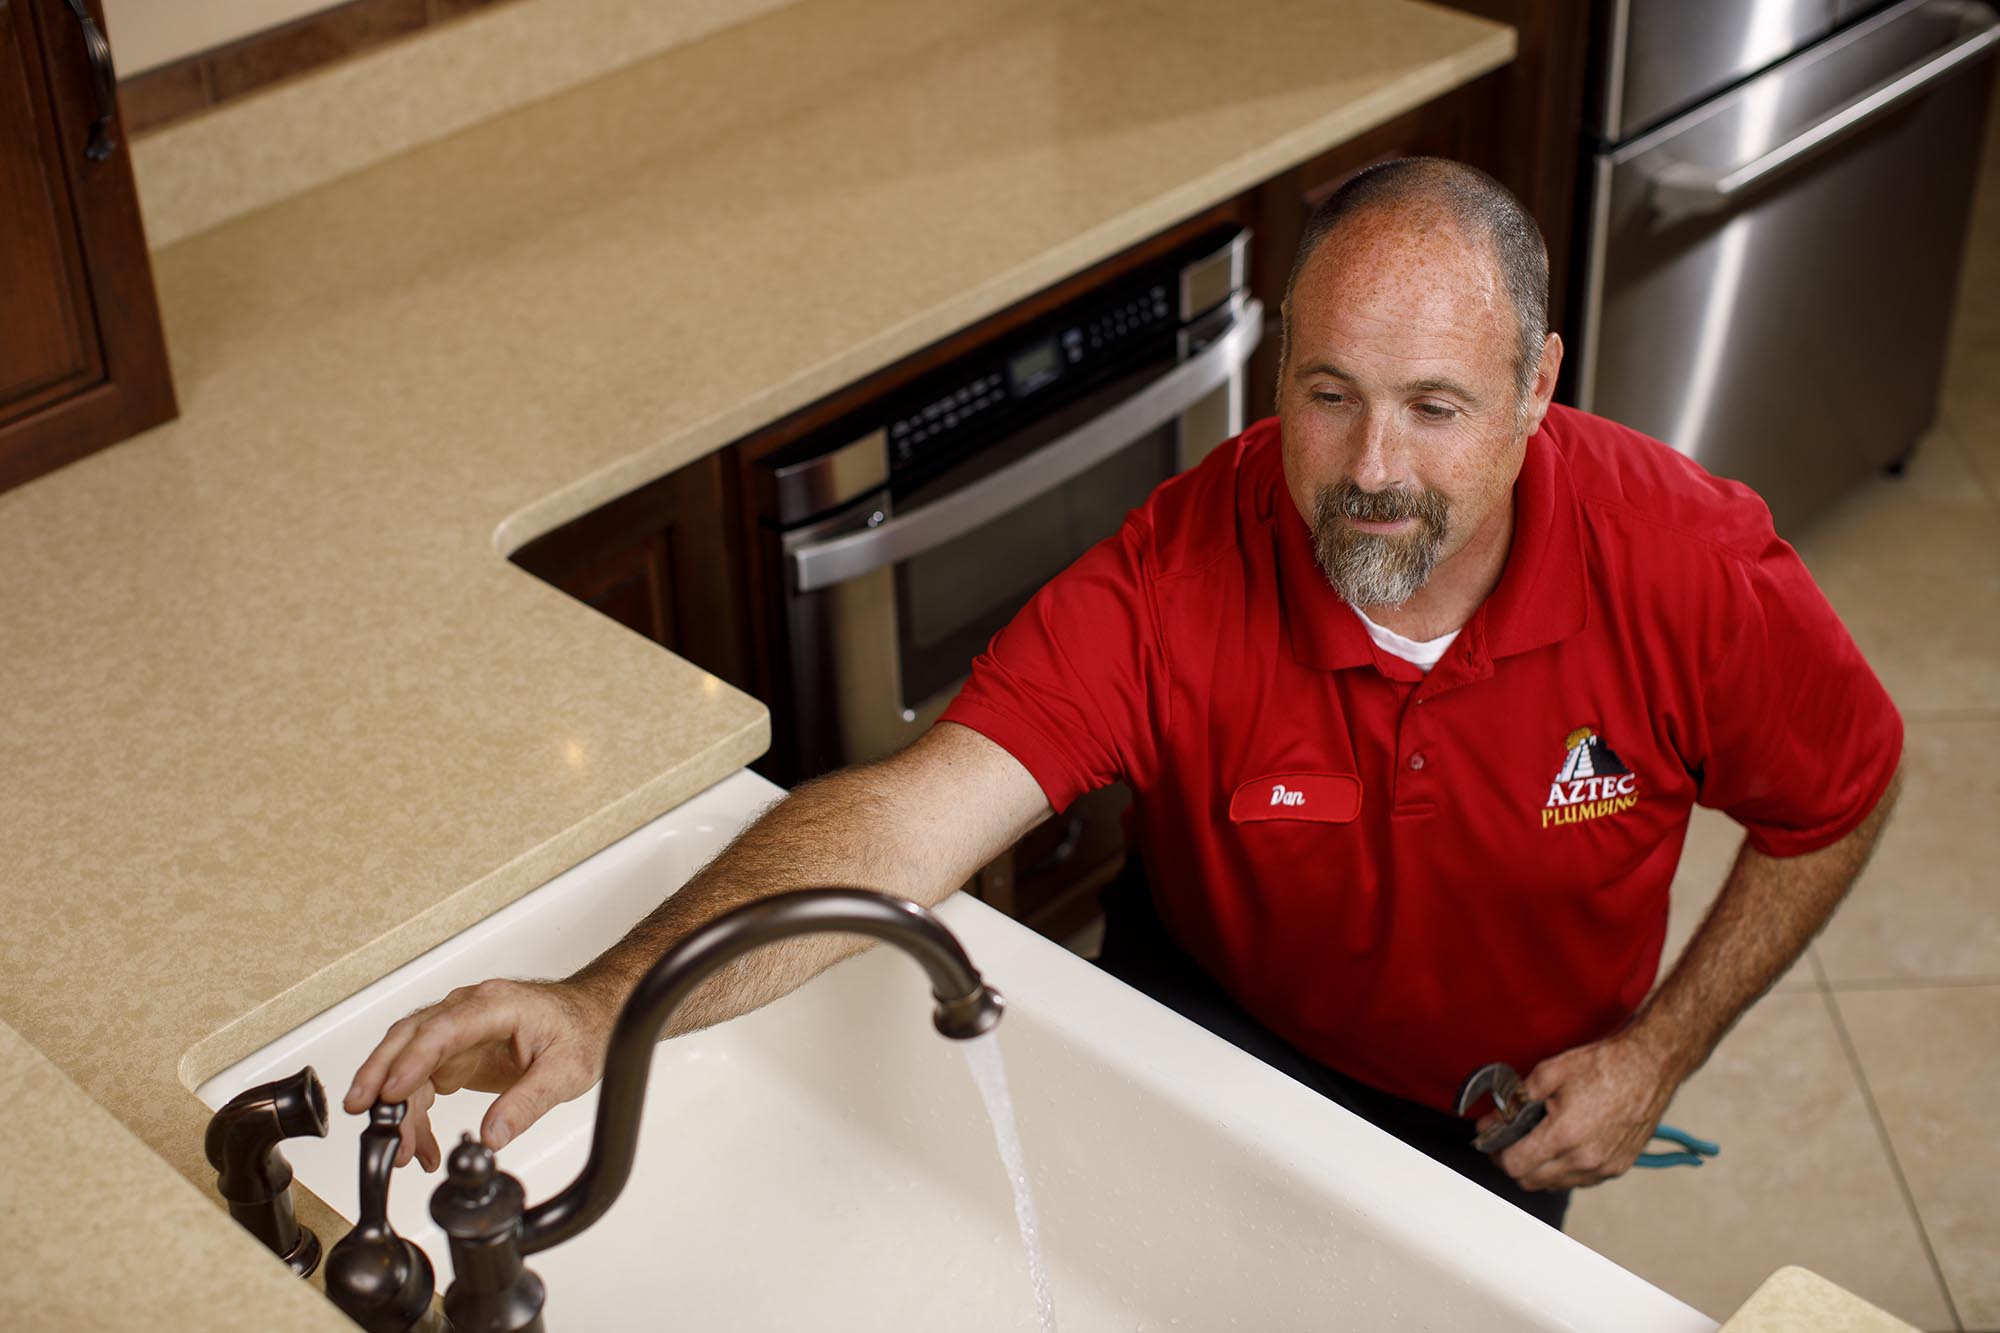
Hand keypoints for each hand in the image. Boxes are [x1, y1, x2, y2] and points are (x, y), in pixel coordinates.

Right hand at [342, 977, 618, 1171]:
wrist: (592, 1016)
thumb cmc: (582, 1031)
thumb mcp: (566, 1072)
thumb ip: (527, 1103)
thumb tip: (492, 1136)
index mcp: (496, 1005)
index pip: (444, 1028)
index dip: (414, 1058)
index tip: (393, 1091)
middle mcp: (469, 1010)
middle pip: (410, 1037)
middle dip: (380, 1074)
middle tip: (362, 1111)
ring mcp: (458, 1029)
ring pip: (408, 1062)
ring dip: (396, 1106)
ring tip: (401, 1150)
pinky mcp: (455, 1051)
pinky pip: (422, 1081)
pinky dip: (414, 1113)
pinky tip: (420, 1145)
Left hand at [1482, 1030, 1682, 1190]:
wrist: (1650, 1066)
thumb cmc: (1605, 1065)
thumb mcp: (1550, 1072)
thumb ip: (1516, 1099)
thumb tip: (1491, 1120)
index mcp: (1565, 1135)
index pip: (1515, 1165)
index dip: (1497, 1153)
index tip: (1492, 1141)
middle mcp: (1586, 1159)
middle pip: (1531, 1181)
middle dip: (1514, 1163)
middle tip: (1510, 1141)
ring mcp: (1604, 1167)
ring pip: (1555, 1184)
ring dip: (1539, 1169)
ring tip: (1537, 1141)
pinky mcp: (1618, 1168)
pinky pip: (1579, 1181)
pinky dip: (1564, 1170)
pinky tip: (1563, 1146)